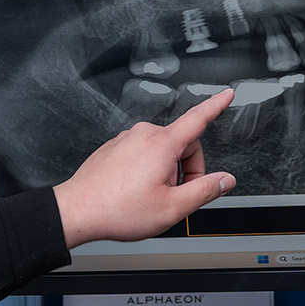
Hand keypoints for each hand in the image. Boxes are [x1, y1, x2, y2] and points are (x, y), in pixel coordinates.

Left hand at [52, 89, 237, 248]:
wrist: (77, 211)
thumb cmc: (118, 210)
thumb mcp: (172, 208)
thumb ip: (204, 191)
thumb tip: (225, 180)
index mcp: (161, 144)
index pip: (198, 118)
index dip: (217, 105)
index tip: (227, 93)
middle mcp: (143, 135)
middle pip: (183, 145)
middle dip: (187, 170)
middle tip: (175, 196)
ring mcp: (127, 139)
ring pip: (162, 152)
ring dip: (166, 172)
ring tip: (150, 196)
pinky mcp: (115, 147)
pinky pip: (143, 154)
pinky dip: (148, 171)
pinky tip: (135, 191)